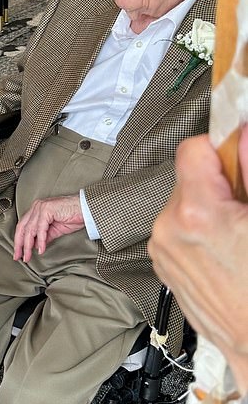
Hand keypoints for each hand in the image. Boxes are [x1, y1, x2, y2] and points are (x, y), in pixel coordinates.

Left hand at [13, 194, 84, 261]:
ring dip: (28, 245)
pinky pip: (41, 228)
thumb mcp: (55, 230)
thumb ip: (44, 236)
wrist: (87, 209)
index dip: (19, 240)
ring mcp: (41, 207)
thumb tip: (35, 246)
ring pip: (30, 229)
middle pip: (23, 228)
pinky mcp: (47, 209)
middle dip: (19, 244)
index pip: (23, 226)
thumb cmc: (73, 216)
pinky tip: (41, 249)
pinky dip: (41, 241)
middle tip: (19, 257)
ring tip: (28, 256)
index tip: (18, 253)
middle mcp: (37, 207)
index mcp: (37, 209)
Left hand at [149, 130, 247, 393]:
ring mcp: (162, 252)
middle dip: (222, 184)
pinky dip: (202, 231)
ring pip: (186, 205)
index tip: (242, 157)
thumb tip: (244, 135)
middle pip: (190, 179)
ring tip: (241, 237)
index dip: (223, 148)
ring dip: (213, 208)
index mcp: (196, 214)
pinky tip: (229, 253)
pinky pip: (180, 230)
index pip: (193, 150)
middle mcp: (168, 230)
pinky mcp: (165, 268)